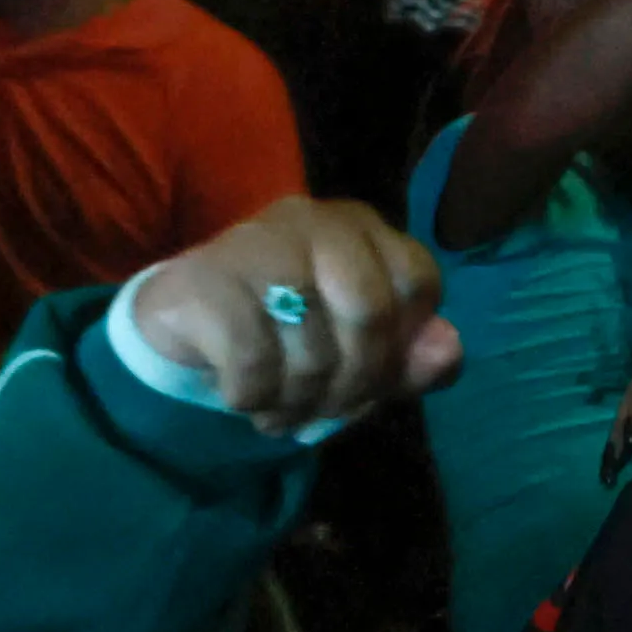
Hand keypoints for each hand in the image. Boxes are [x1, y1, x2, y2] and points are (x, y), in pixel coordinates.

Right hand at [124, 199, 463, 421]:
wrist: (183, 322)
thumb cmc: (287, 333)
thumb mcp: (357, 350)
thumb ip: (413, 356)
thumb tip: (448, 350)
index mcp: (362, 228)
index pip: (419, 284)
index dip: (404, 347)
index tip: (375, 380)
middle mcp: (315, 221)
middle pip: (369, 313)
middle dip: (356, 382)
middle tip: (330, 411)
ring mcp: (258, 243)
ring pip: (311, 348)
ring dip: (301, 402)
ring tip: (286, 411)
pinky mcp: (205, 279)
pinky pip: (253, 363)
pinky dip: (255, 399)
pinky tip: (248, 400)